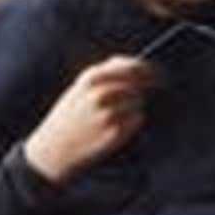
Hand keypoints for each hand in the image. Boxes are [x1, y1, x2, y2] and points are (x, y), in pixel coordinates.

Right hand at [22, 53, 153, 184]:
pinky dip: (133, 121)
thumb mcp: (80, 86)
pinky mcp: (116, 132)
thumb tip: (137, 66)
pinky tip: (116, 126)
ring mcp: (110, 113)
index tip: (159, 73)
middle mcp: (102, 93)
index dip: (150, 69)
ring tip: (116, 115)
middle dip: (149, 85)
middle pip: (140, 83)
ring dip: (135, 105)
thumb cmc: (70, 116)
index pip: (131, 67)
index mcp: (92, 78)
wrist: (55, 149)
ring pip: (139, 101)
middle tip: (157, 88)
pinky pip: (137, 119)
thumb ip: (106, 73)